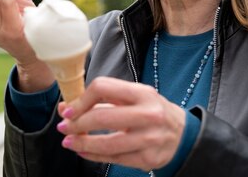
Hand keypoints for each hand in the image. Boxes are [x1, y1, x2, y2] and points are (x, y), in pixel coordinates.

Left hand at [56, 77, 184, 170]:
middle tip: (64, 127)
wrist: (183, 134)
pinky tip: (83, 150)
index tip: (70, 109)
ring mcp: (148, 139)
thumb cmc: (152, 111)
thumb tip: (67, 108)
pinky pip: (113, 159)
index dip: (81, 99)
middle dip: (77, 124)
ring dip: (81, 142)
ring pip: (106, 143)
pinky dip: (93, 155)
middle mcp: (148, 114)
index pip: (102, 88)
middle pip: (101, 117)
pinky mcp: (147, 159)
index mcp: (142, 93)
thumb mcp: (135, 96)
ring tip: (68, 141)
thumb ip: (104, 100)